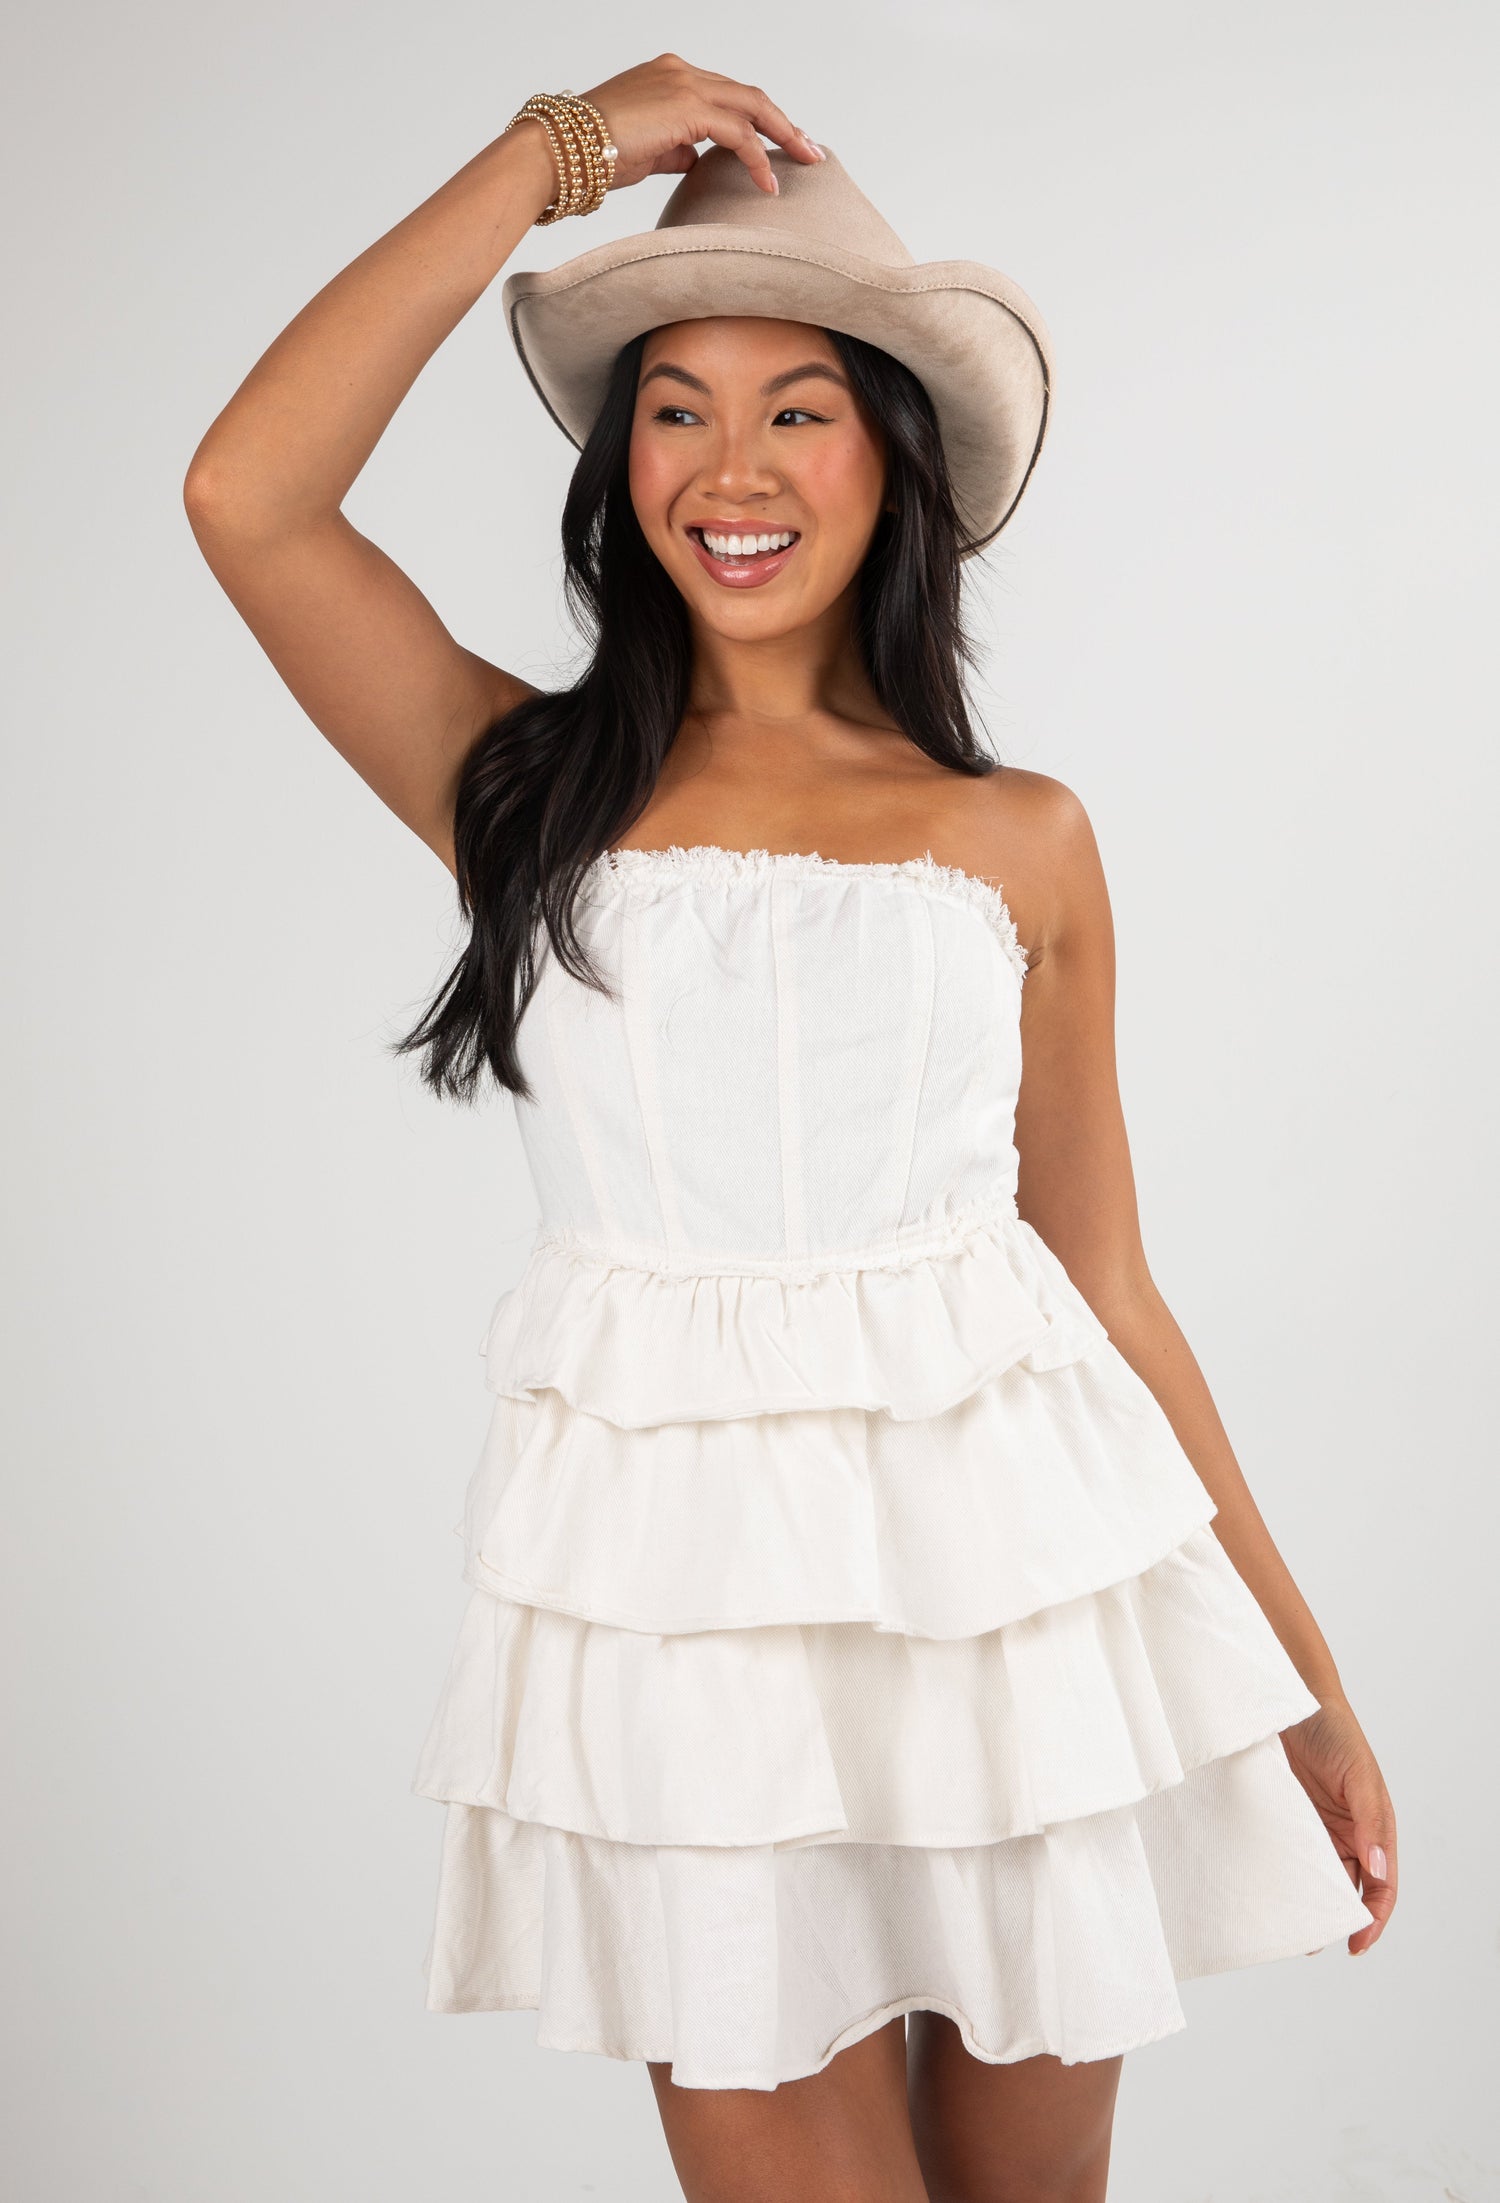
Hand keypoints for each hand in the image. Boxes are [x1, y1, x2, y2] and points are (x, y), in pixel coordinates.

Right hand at [578, 53, 824, 196]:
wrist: (559, 149)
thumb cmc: (590, 154)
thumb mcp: (644, 151)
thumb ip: (675, 149)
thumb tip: (697, 160)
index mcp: (670, 78)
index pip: (726, 96)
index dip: (757, 120)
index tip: (782, 144)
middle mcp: (680, 73)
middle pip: (747, 95)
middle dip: (782, 123)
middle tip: (810, 150)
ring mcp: (684, 85)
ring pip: (751, 106)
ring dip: (783, 135)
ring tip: (806, 162)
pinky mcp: (687, 107)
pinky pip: (737, 133)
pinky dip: (757, 158)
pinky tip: (769, 183)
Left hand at [1281, 1697, 1396, 1953]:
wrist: (1288, 1697)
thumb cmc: (1333, 1730)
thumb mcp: (1358, 1775)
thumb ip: (1370, 1822)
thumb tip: (1378, 1869)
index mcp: (1373, 1826)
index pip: (1381, 1884)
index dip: (1374, 1917)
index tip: (1358, 1942)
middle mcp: (1346, 1831)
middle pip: (1347, 1886)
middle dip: (1336, 1916)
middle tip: (1313, 1940)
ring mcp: (1314, 1825)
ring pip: (1316, 1874)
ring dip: (1306, 1898)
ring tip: (1288, 1924)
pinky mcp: (1285, 1814)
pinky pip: (1286, 1851)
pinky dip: (1281, 1872)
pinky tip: (1267, 1886)